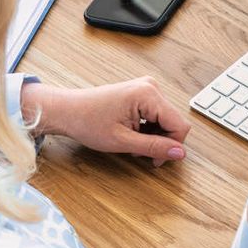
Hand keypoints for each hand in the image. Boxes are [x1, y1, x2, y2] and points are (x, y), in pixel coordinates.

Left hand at [26, 78, 191, 161]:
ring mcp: (146, 88)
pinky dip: (146, 129)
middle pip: (173, 122)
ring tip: (131, 142)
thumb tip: (179, 153)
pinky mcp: (141, 93)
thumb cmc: (87, 122)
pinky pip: (155, 115)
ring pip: (165, 120)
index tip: (155, 159)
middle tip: (138, 152)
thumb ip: (154, 147)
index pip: (179, 125)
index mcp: (148, 94)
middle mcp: (150, 87)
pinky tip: (131, 134)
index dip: (171, 147)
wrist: (67, 111)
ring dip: (152, 136)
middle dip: (160, 141)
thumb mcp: (122, 141)